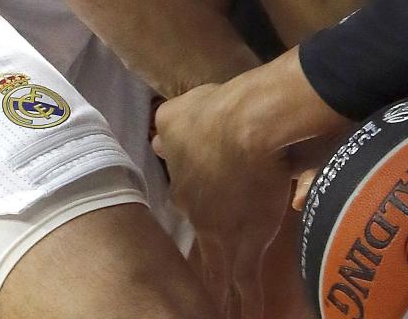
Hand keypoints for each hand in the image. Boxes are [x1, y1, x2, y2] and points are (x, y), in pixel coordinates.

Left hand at [154, 52, 350, 318]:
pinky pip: (244, 282)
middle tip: (195, 274)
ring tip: (210, 311)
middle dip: (199, 252)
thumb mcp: (177, 112)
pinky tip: (245, 318)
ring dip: (213, 291)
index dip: (195, 194)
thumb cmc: (217, 110)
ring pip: (213, 270)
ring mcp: (219, 230)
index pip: (186, 192)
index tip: (197, 200)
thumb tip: (156, 141)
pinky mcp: (248, 243)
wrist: (250, 124)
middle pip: (196, 236)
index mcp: (181, 179)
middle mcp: (195, 210)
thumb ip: (169, 127)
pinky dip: (245, 302)